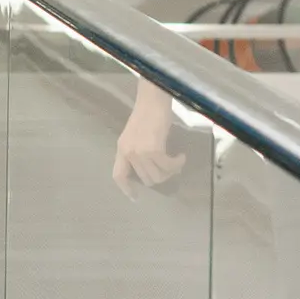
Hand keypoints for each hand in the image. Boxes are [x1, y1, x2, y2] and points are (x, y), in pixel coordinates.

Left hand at [111, 79, 186, 193]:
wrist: (153, 100)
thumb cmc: (148, 113)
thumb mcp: (136, 134)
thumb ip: (138, 149)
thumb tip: (150, 166)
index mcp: (121, 149)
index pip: (118, 175)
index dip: (126, 189)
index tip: (135, 198)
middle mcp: (128, 153)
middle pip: (146, 179)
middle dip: (161, 177)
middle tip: (171, 169)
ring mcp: (140, 152)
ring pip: (158, 176)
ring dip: (171, 171)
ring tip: (177, 161)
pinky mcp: (153, 150)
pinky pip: (168, 166)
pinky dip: (177, 163)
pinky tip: (181, 156)